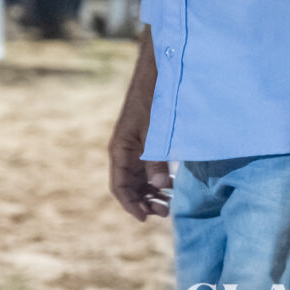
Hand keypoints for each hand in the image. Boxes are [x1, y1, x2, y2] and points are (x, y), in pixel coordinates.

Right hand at [107, 34, 171, 219]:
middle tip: (164, 211)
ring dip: (150, 193)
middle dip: (144, 203)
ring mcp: (134, 147)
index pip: (119, 187)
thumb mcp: (155, 130)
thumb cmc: (153, 98)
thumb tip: (159, 186)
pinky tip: (170, 185)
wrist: (157, 71)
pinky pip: (146, 168)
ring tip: (168, 203)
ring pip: (138, 179)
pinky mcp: (145, 141)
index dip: (131, 205)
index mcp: (120, 150)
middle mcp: (124, 151)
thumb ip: (156, 158)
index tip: (145, 218)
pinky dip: (156, 180)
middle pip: (129, 187)